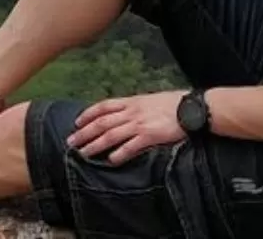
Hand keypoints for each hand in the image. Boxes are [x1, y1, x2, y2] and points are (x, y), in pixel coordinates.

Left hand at [67, 90, 185, 163]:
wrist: (191, 108)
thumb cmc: (173, 104)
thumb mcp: (149, 100)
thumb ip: (134, 107)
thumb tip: (122, 114)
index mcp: (131, 102)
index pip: (103, 106)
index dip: (88, 114)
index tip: (77, 122)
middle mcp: (132, 112)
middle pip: (102, 122)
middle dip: (84, 132)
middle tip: (71, 142)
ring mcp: (139, 124)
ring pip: (111, 135)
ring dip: (95, 145)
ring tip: (83, 153)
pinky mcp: (150, 136)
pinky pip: (130, 146)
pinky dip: (119, 154)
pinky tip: (110, 161)